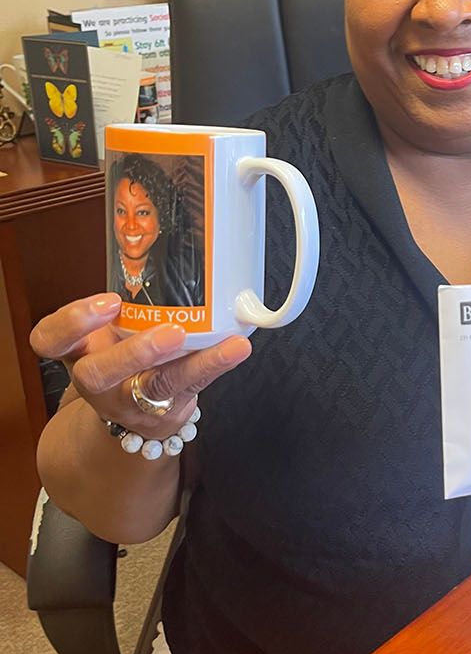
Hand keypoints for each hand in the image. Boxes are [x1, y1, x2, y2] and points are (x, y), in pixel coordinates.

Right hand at [30, 293, 251, 440]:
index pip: (50, 340)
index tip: (109, 301)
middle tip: (171, 330)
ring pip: (152, 387)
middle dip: (133, 353)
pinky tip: (236, 349)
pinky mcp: (163, 409)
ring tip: (226, 344)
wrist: (133, 411)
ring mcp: (129, 399)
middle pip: (97, 373)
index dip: (73, 322)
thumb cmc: (121, 352)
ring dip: (192, 364)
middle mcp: (96, 379)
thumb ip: (126, 299)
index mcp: (77, 351)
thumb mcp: (108, 328)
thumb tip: (177, 242)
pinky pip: (189, 389)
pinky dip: (214, 366)